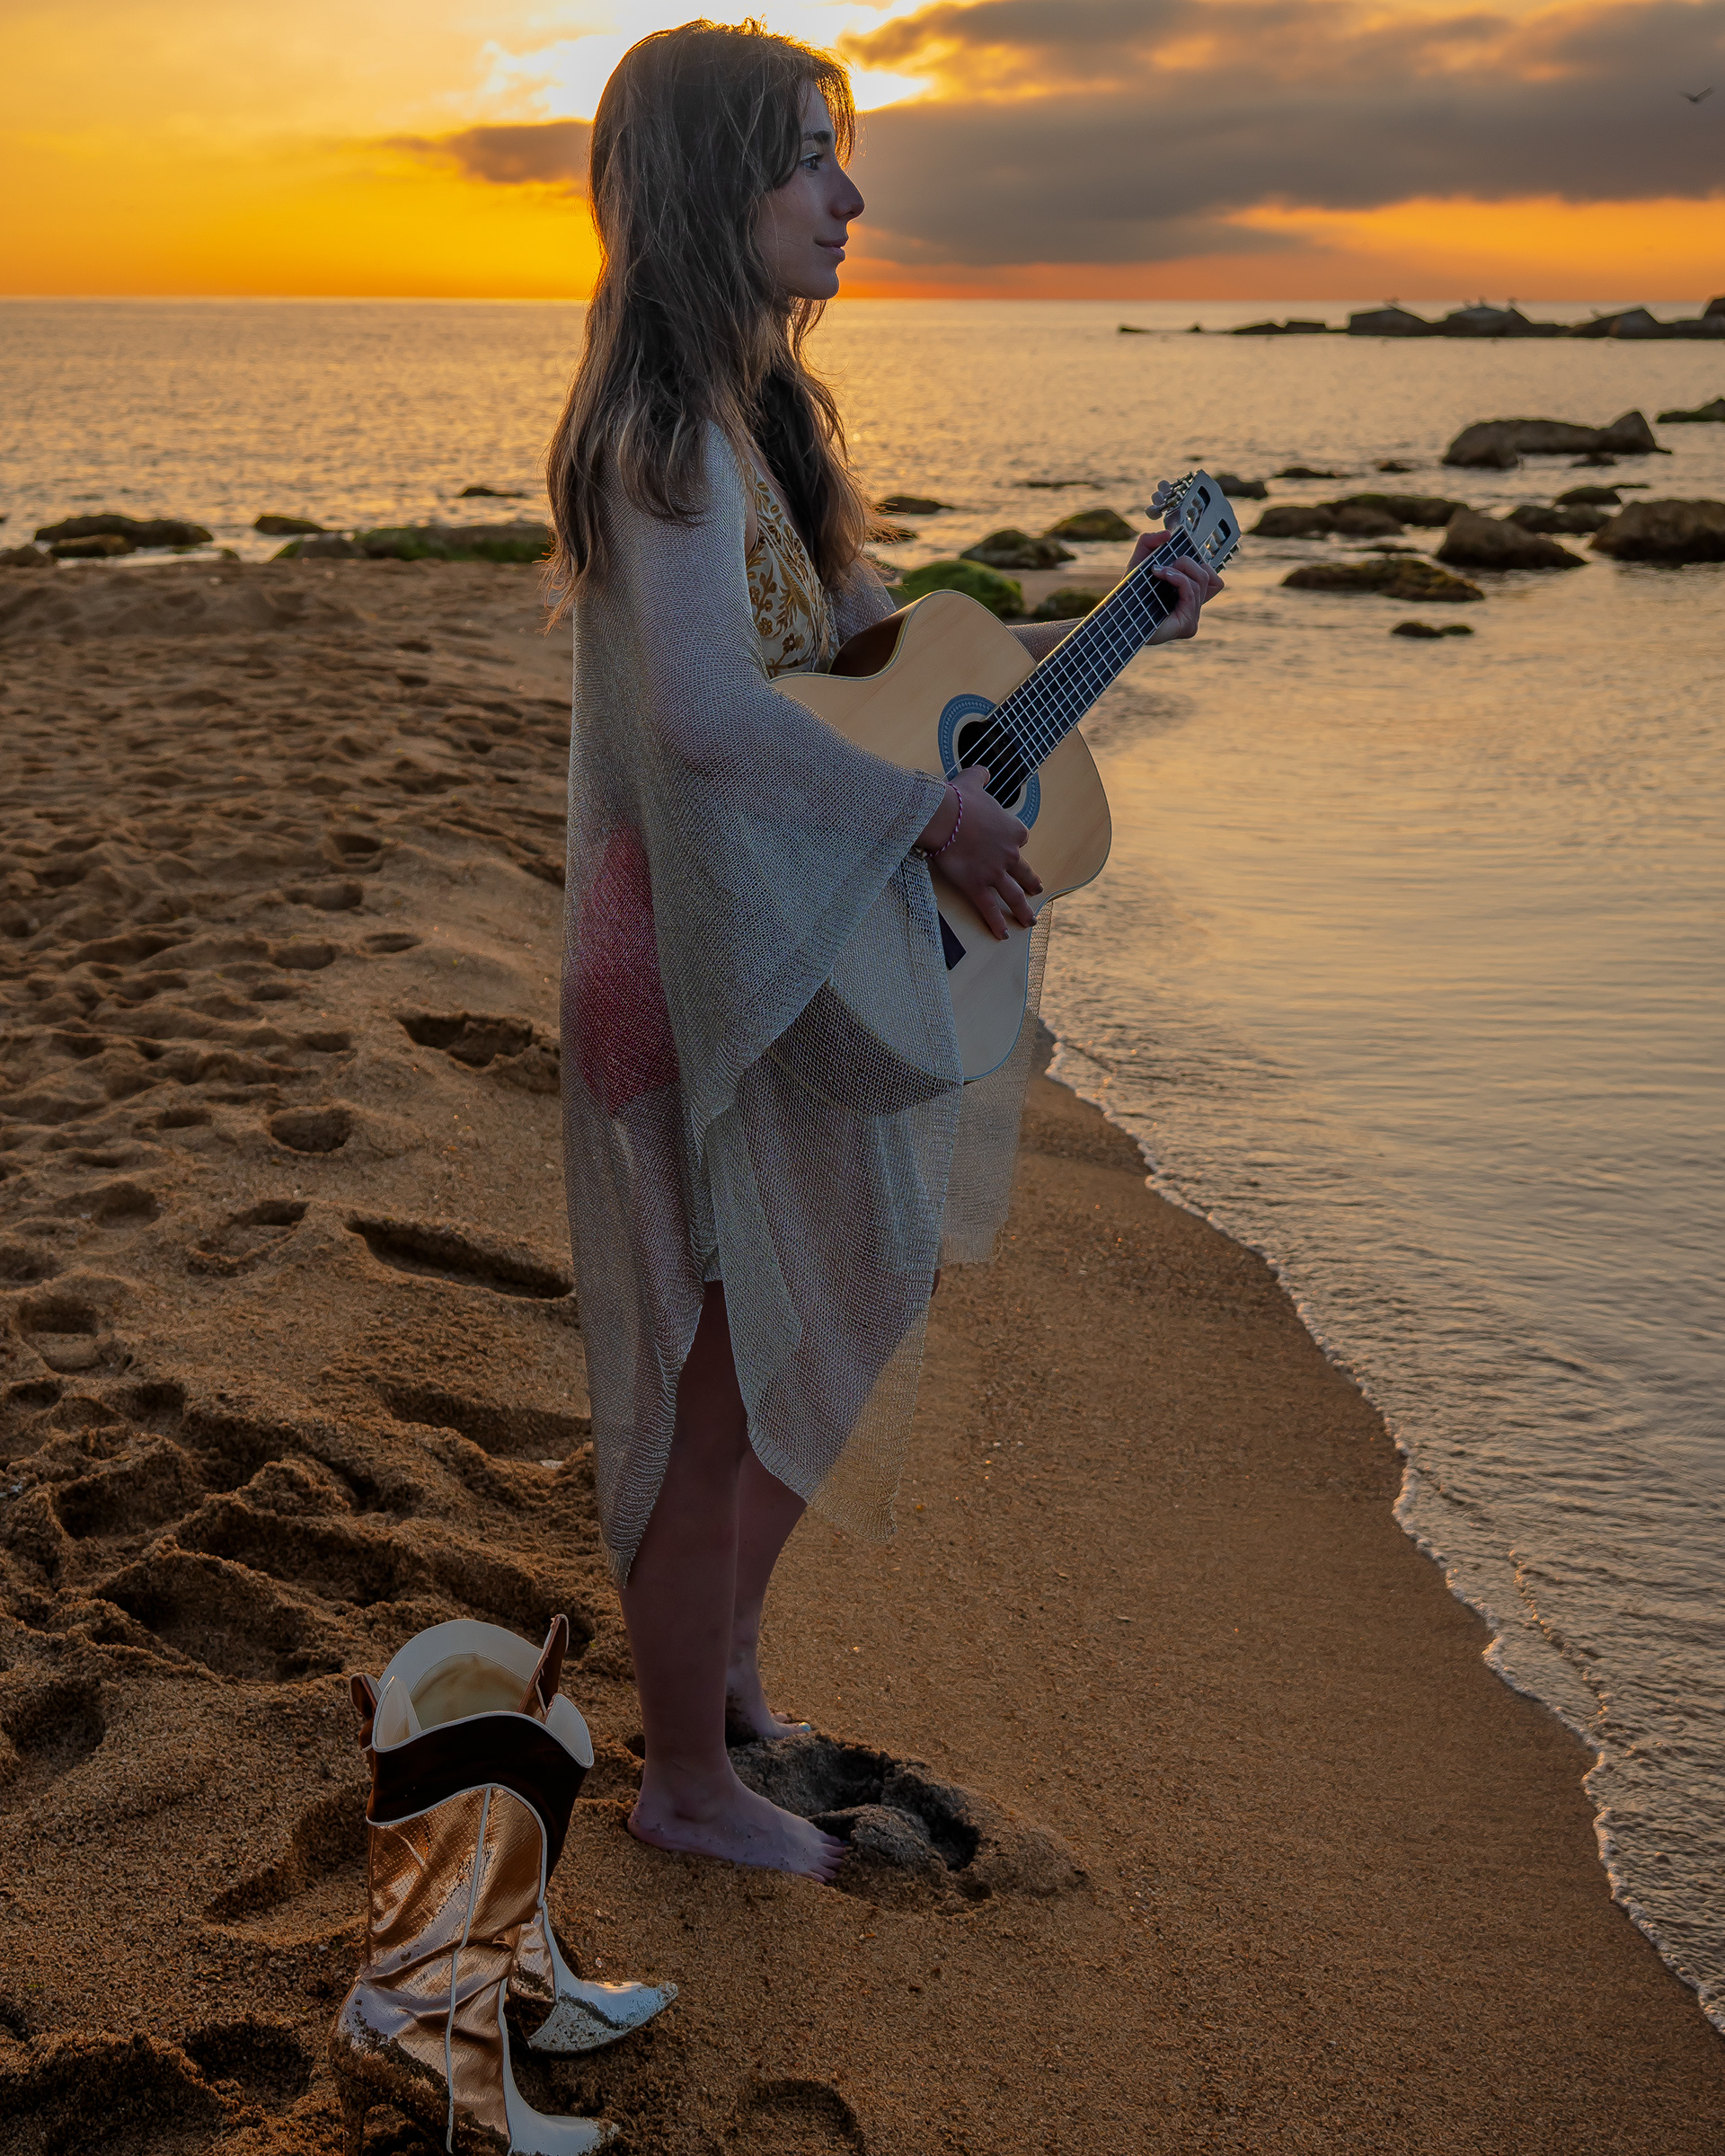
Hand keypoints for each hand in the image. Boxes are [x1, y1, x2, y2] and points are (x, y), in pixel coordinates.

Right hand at [917, 766, 1042, 939]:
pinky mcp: (978, 886)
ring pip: (1013, 895)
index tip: (1008, 843)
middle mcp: (1009, 853)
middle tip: (1037, 889)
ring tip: (1028, 921)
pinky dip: (996, 923)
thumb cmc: (958, 798)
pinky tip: (1002, 936)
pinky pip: (989, 909)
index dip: (1013, 842)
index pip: (1019, 838)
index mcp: (1013, 829)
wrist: (944, 815)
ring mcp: (995, 872)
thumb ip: (981, 776)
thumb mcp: (973, 780)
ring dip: (1022, 910)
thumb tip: (985, 771)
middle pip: (1024, 871)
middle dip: (1032, 882)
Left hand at [1129, 521, 1223, 643]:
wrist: (1115, 616)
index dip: (1200, 563)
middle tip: (1165, 565)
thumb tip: (1167, 534)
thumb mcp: (1138, 562)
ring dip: (1179, 569)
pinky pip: (1191, 590)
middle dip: (1187, 562)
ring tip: (1158, 571)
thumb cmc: (1128, 595)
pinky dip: (1178, 578)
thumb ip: (1149, 542)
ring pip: (1201, 580)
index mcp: (1187, 597)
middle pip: (1208, 575)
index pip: (1213, 579)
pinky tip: (1162, 574)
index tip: (1178, 556)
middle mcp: (1192, 609)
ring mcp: (1192, 619)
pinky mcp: (1188, 625)